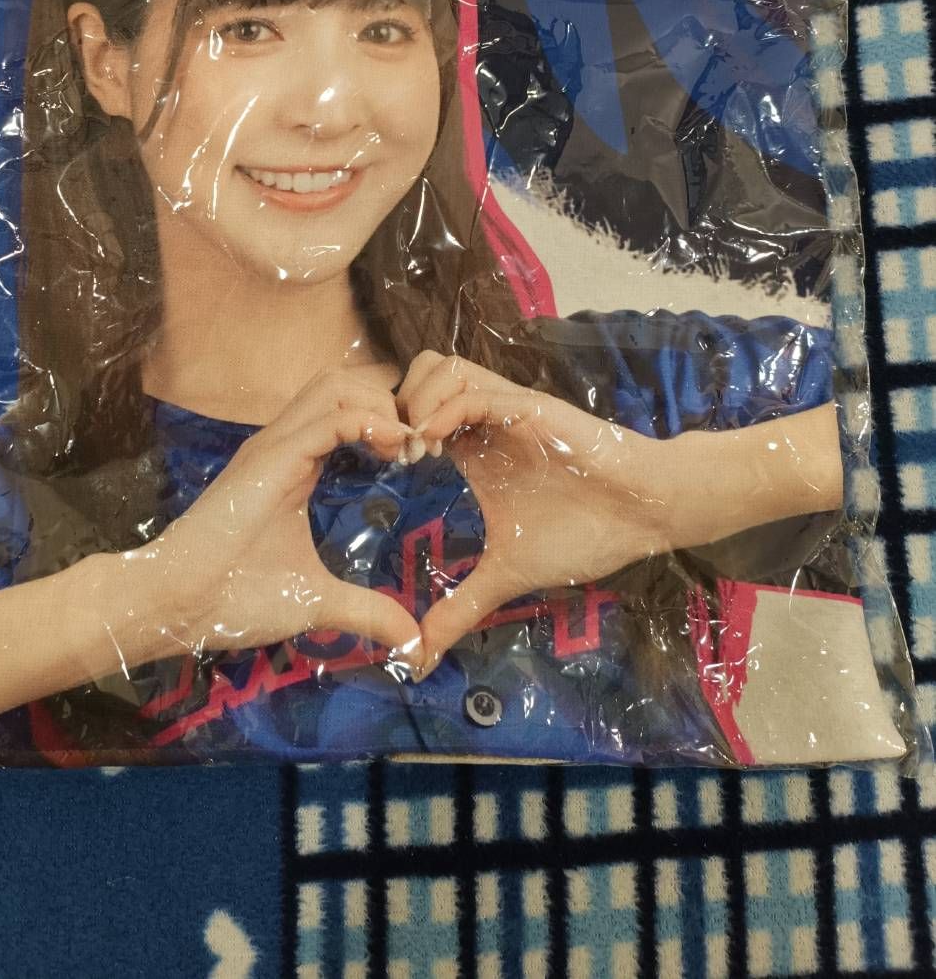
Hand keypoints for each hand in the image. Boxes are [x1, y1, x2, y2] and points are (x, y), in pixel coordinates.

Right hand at [131, 369, 422, 664]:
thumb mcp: (316, 601)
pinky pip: (328, 418)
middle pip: (343, 382)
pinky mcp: (269, 458)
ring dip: (379, 405)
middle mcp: (282, 443)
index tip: (419, 458)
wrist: (176, 604)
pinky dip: (368, 421)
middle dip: (388, 401)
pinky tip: (393, 447)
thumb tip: (412, 641)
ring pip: (335, 385)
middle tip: (418, 446)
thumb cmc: (233, 598)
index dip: (389, 421)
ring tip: (405, 445)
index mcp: (292, 463)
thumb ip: (366, 612)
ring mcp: (273, 445)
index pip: (345, 408)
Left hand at [397, 351, 663, 675]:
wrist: (643, 514)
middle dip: (390, 407)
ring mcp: (505, 408)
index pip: (410, 410)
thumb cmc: (582, 533)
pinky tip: (437, 445)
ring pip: (439, 368)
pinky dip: (446, 409)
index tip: (381, 473)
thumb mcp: (507, 575)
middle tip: (391, 454)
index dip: (384, 432)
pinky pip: (477, 390)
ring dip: (416, 402)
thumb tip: (419, 658)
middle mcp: (483, 419)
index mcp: (472, 447)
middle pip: (416, 374)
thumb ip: (460, 608)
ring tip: (416, 450)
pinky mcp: (531, 407)